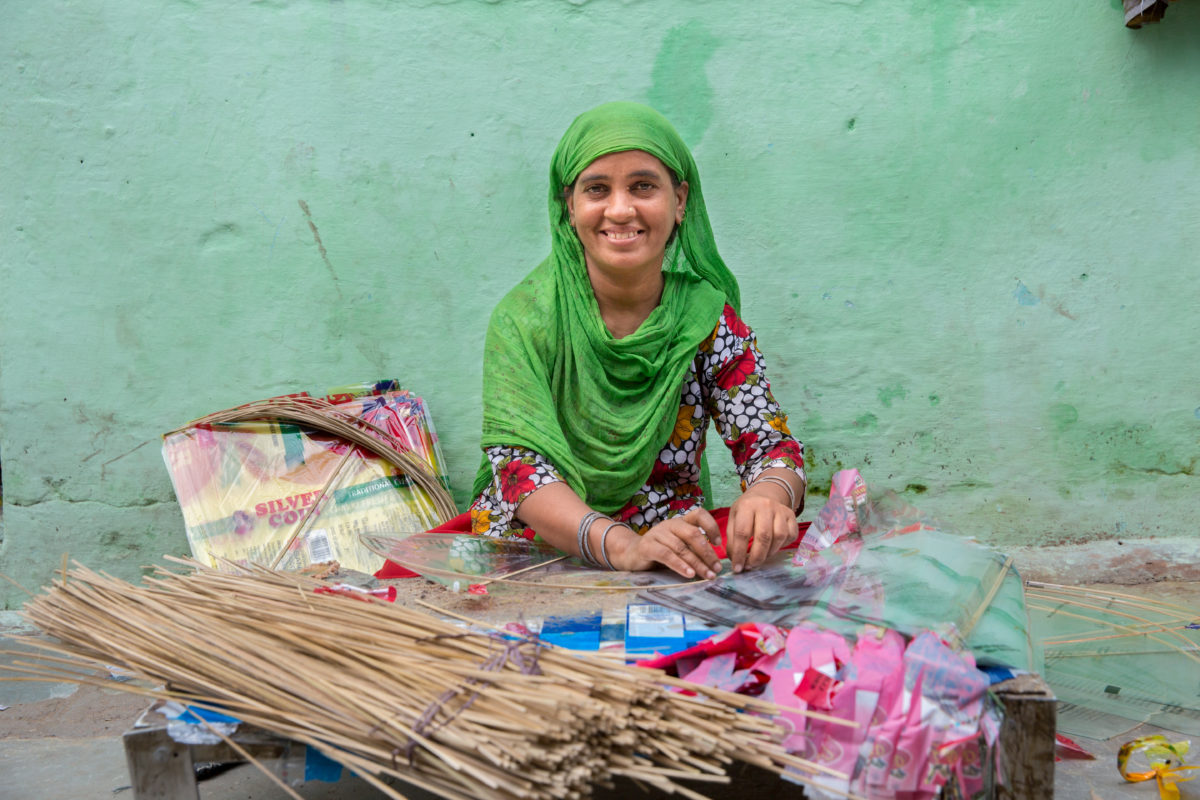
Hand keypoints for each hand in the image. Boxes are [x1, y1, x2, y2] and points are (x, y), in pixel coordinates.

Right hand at [608, 508, 722, 579]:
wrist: (631, 554)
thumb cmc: (660, 552)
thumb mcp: (679, 547)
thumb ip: (693, 551)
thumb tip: (715, 564)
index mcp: (680, 522)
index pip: (699, 514)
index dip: (711, 526)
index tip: (718, 543)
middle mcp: (670, 524)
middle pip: (693, 534)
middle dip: (707, 553)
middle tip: (717, 568)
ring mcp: (657, 534)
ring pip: (681, 548)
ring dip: (697, 563)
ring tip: (707, 575)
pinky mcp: (647, 546)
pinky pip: (666, 555)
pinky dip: (680, 565)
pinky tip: (689, 574)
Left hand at [727, 488, 796, 572]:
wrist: (765, 494)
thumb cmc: (746, 510)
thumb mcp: (734, 518)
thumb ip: (732, 539)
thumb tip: (735, 561)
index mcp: (747, 506)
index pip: (742, 532)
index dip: (739, 553)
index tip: (737, 568)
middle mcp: (766, 506)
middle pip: (763, 536)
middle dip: (756, 557)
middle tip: (750, 567)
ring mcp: (781, 510)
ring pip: (779, 537)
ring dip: (769, 553)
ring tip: (760, 558)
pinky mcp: (792, 516)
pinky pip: (791, 536)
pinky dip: (782, 546)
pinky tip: (772, 548)